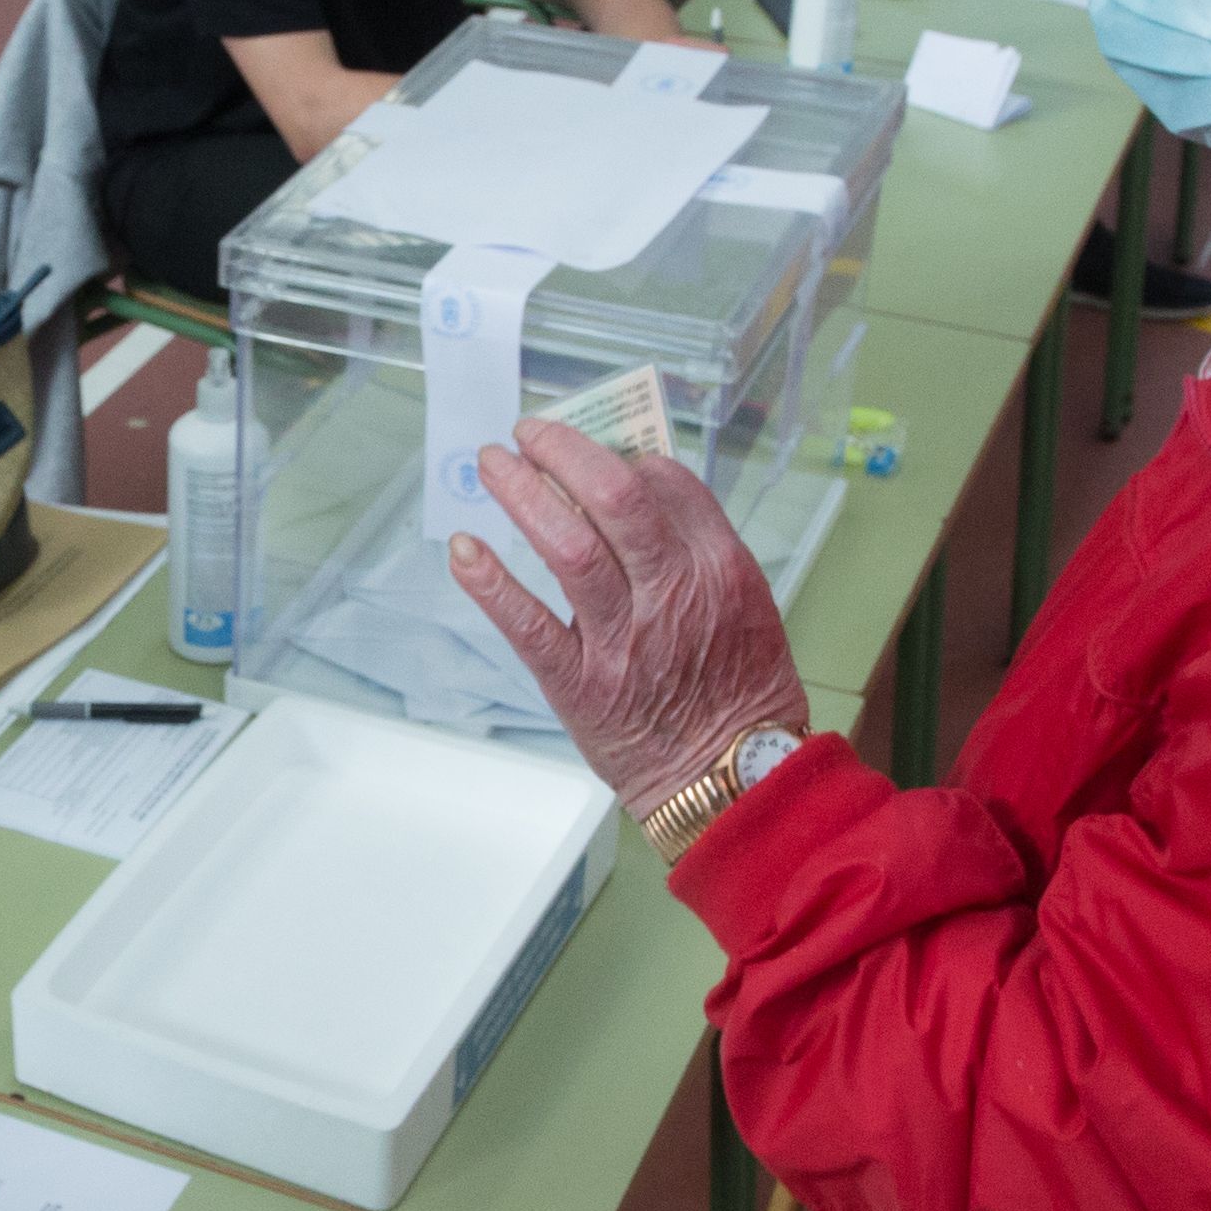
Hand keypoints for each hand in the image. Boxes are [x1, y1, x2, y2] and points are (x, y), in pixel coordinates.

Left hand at [441, 419, 812, 825]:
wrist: (733, 777)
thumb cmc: (740, 690)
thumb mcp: (746, 603)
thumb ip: (698, 549)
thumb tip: (640, 488)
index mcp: (718, 567)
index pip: (665, 482)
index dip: (619, 454)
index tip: (591, 451)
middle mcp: (671, 594)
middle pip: (613, 498)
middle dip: (563, 452)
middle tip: (528, 434)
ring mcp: (623, 639)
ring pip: (568, 547)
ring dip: (522, 495)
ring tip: (493, 465)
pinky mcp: (581, 683)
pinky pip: (529, 625)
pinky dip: (491, 584)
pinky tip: (464, 550)